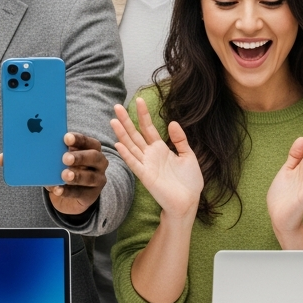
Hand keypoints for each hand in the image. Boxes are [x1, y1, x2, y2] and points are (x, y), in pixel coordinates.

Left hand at [0, 133, 109, 215]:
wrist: (73, 192)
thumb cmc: (59, 167)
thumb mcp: (48, 159)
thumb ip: (29, 155)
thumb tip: (2, 158)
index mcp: (88, 147)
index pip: (87, 140)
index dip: (77, 138)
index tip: (65, 137)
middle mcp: (97, 161)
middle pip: (93, 156)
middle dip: (79, 156)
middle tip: (64, 158)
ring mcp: (97, 178)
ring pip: (90, 176)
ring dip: (76, 175)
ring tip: (63, 175)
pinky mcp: (91, 195)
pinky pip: (81, 193)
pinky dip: (68, 191)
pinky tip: (58, 189)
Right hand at [110, 98, 202, 221]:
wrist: (189, 202)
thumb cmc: (189, 181)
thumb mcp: (188, 156)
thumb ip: (180, 140)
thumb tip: (172, 122)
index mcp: (160, 149)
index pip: (148, 128)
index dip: (143, 115)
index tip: (139, 100)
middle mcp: (150, 155)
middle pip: (135, 134)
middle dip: (126, 120)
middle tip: (116, 106)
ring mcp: (146, 165)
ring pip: (131, 146)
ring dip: (122, 134)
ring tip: (113, 120)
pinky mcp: (145, 176)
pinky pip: (134, 163)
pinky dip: (126, 154)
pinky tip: (118, 144)